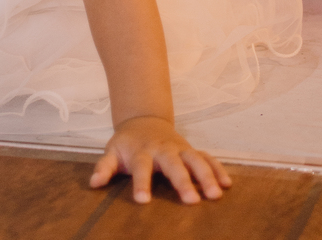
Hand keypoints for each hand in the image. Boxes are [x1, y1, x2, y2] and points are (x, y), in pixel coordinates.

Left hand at [90, 115, 230, 204]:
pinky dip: (217, 169)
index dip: (141, 184)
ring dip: (206, 176)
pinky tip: (227, 183)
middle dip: (183, 181)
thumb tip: (93, 184)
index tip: (143, 201)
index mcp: (142, 152)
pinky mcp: (190, 150)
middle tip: (192, 201)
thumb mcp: (112, 152)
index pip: (141, 168)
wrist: (143, 120)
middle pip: (174, 164)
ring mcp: (179, 148)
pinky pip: (207, 158)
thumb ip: (104, 167)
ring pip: (195, 160)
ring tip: (216, 195)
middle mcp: (163, 149)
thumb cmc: (127, 144)